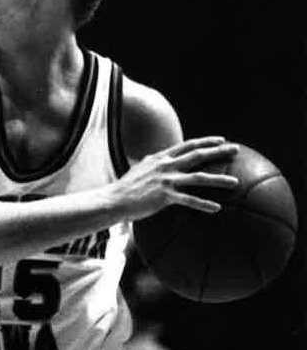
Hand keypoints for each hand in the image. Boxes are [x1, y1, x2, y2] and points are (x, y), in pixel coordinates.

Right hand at [114, 136, 238, 221]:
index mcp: (160, 158)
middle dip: (219, 151)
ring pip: (199, 177)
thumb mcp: (138, 169)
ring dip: (219, 180)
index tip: (221, 140)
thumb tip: (151, 158)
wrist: (113, 200)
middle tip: (235, 149)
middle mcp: (166, 166)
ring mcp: (166, 181)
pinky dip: (204, 204)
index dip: (206, 141)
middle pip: (198, 155)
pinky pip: (190, 200)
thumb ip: (149, 163)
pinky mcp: (165, 196)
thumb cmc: (124, 188)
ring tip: (235, 182)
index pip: (188, 145)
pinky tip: (216, 209)